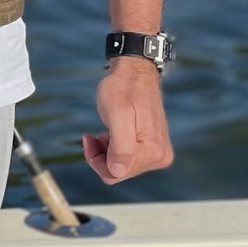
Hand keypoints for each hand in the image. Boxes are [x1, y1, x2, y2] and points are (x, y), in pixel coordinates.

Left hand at [81, 58, 173, 184]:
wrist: (135, 72)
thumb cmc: (124, 89)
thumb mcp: (117, 114)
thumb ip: (120, 146)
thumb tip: (118, 172)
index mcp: (152, 152)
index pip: (115, 174)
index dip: (96, 159)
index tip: (88, 137)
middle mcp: (159, 157)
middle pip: (118, 172)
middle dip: (101, 156)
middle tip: (92, 135)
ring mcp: (157, 152)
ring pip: (120, 167)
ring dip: (106, 151)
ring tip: (102, 132)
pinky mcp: (152, 147)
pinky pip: (126, 159)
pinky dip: (113, 148)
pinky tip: (109, 133)